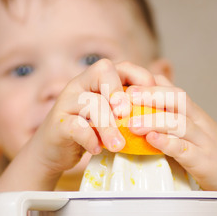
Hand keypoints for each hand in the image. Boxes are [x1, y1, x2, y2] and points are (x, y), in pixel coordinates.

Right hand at [29, 59, 157, 175]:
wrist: (54, 150)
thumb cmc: (89, 131)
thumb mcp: (110, 116)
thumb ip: (128, 108)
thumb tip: (162, 110)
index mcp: (96, 80)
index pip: (121, 66)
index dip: (139, 77)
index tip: (153, 100)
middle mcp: (80, 84)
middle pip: (102, 70)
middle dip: (119, 92)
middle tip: (127, 115)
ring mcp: (67, 102)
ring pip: (91, 103)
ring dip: (109, 127)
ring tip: (119, 146)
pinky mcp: (57, 124)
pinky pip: (75, 127)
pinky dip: (90, 139)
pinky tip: (97, 150)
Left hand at [127, 75, 216, 192]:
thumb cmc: (212, 154)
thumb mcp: (195, 132)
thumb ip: (175, 118)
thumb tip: (151, 103)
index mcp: (195, 115)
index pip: (175, 92)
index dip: (152, 86)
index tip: (129, 84)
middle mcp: (200, 123)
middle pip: (178, 100)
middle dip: (151, 95)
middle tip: (127, 95)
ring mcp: (203, 141)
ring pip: (179, 123)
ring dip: (153, 121)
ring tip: (131, 123)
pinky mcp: (204, 162)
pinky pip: (185, 149)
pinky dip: (168, 143)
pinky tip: (152, 140)